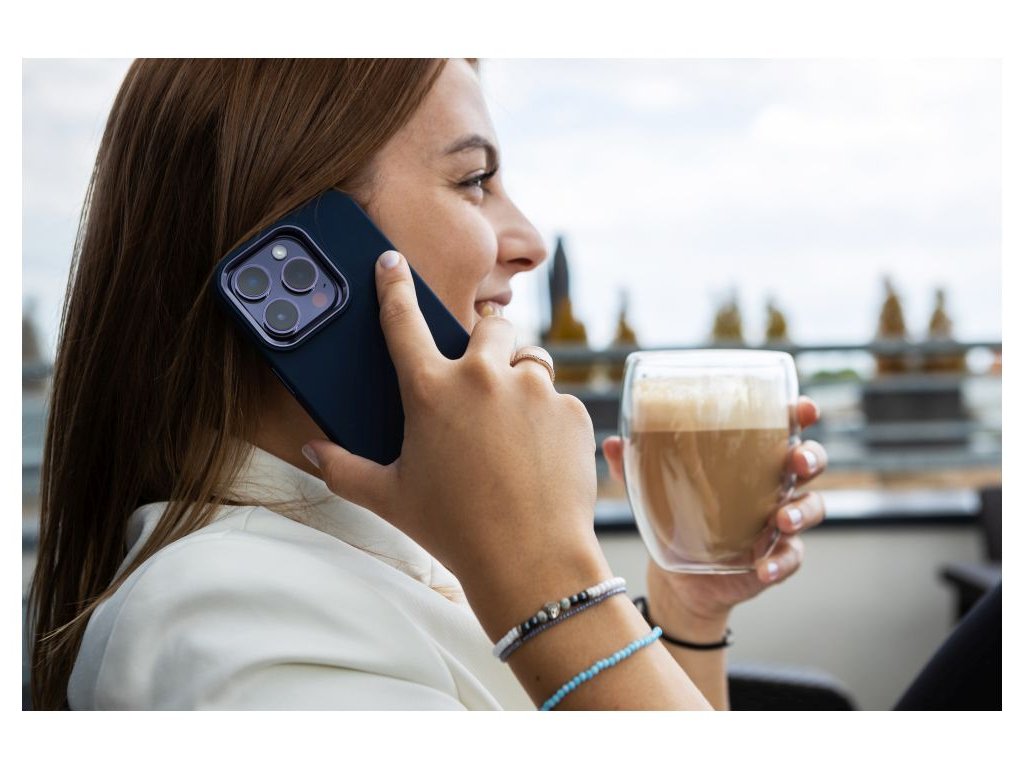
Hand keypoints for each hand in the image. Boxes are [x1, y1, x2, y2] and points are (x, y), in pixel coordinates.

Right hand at [301, 251, 611, 636]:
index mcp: (430, 391)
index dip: (393, 285)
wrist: (529, 560)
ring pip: (530, 360)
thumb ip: (345, 470)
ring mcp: (533, 390)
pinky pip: (558, 399)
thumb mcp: (390, 498)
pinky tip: (538, 454)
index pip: (403, 320)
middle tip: (482, 373)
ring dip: (520, 378)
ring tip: (513, 422)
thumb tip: (312, 453)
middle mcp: (483, 377)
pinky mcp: (570, 410)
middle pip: (490, 324)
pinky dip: (548, 418)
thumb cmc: (453, 529)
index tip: (392, 261)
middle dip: (488, 338)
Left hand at [601, 396, 827, 631]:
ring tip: (782, 519)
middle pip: (810, 463)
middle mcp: (774, 485)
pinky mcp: (777, 557)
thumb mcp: (653, 489)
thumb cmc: (676, 515)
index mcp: (752, 457)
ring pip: (812, 508)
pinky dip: (782, 562)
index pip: (785, 427)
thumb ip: (634, 466)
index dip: (801, 414)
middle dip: (811, 456)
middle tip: (797, 461)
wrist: (680, 578)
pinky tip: (765, 567)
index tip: (804, 408)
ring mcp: (779, 522)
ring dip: (802, 511)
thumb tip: (614, 442)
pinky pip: (792, 557)